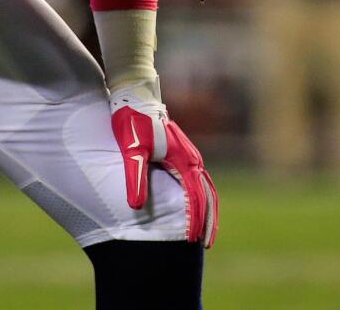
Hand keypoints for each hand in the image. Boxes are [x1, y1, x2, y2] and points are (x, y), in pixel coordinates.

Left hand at [109, 80, 218, 247]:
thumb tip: (136, 206)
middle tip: (206, 244)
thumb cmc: (132, 122)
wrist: (135, 96)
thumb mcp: (131, 151)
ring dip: (208, 210)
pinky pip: (198, 181)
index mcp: (183, 160)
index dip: (194, 220)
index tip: (192, 240)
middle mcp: (191, 158)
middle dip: (207, 220)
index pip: (195, 197)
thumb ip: (135, 178)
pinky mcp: (182, 153)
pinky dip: (202, 197)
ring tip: (205, 231)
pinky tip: (195, 206)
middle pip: (207, 194)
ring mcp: (189, 155)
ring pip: (206, 188)